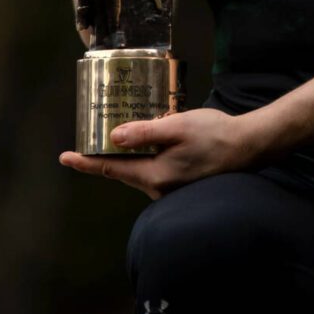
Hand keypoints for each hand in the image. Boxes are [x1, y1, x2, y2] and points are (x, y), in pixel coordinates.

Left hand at [57, 108, 260, 199]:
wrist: (249, 147)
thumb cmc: (215, 135)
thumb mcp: (178, 127)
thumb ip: (145, 132)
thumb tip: (113, 137)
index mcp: (154, 175)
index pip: (110, 169)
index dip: (85, 162)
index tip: (64, 157)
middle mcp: (159, 187)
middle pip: (122, 170)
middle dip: (104, 154)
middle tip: (88, 136)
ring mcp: (170, 187)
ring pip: (138, 168)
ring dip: (125, 153)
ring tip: (116, 131)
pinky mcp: (180, 181)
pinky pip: (152, 168)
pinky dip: (143, 154)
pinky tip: (146, 138)